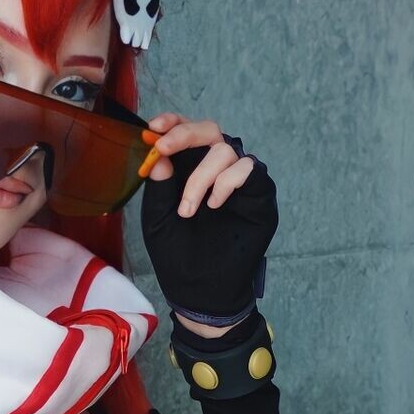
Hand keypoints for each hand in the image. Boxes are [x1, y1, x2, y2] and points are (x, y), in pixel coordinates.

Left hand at [138, 113, 277, 323]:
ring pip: (227, 149)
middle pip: (210, 131)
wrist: (201, 290)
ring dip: (201, 175)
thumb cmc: (177, 255)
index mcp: (189, 170)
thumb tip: (160, 154)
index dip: (173, 123)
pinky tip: (214, 205)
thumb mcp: (158, 220)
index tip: (154, 129)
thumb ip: (159, 187)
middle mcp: (216, 170)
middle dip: (185, 135)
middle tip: (165, 150)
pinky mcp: (260, 195)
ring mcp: (240, 181)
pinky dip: (227, 182)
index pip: (187, 132)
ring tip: (188, 210)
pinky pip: (249, 169)